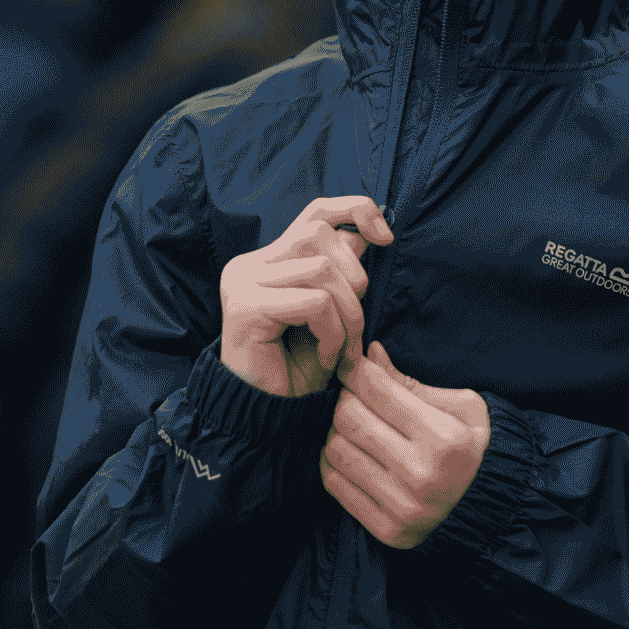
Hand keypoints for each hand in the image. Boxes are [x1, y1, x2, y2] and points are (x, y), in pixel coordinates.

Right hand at [218, 196, 393, 396]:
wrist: (268, 418)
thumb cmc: (298, 371)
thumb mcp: (330, 315)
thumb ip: (340, 273)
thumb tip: (364, 234)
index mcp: (267, 261)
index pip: (315, 212)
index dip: (355, 211)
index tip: (385, 238)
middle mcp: (249, 265)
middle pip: (319, 235)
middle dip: (355, 279)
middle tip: (355, 327)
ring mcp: (242, 283)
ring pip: (321, 269)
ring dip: (348, 314)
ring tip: (342, 347)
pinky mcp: (245, 307)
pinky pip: (314, 303)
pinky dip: (333, 332)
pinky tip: (327, 357)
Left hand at [320, 341, 489, 548]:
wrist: (492, 508)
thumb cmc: (475, 448)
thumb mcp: (460, 407)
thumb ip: (410, 383)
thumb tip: (370, 354)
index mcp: (443, 438)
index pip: (376, 389)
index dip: (357, 370)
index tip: (354, 367)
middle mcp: (420, 474)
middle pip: (349, 417)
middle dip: (347, 399)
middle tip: (357, 398)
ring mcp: (401, 506)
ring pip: (336, 449)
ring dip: (338, 432)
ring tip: (358, 428)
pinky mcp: (387, 530)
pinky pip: (334, 484)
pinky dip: (335, 463)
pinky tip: (354, 454)